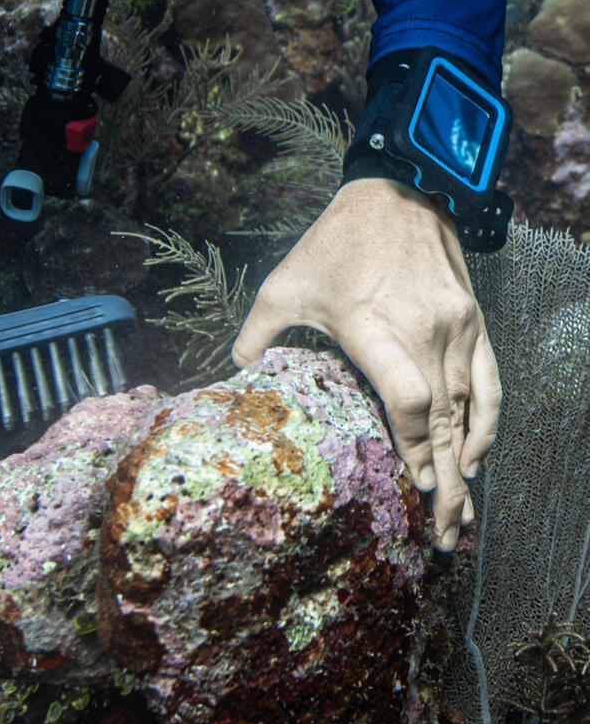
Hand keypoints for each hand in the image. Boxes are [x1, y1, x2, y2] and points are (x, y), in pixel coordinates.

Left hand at [231, 178, 499, 550]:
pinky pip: (488, 384)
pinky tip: (478, 456)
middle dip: (445, 482)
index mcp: (374, 327)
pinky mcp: (472, 323)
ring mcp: (453, 328)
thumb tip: (234, 374)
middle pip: (443, 421)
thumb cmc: (333, 242)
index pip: (407, 402)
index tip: (412, 488)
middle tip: (444, 533)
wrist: (398, 191)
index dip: (413, 448)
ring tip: (461, 512)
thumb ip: (257, 334)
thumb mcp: (283, 284)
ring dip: (468, 462)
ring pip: (469, 410)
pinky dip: (487, 424)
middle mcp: (421, 332)